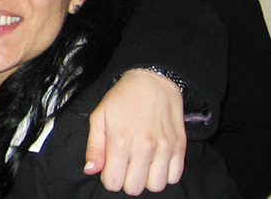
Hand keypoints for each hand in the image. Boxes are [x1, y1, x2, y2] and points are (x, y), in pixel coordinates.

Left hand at [84, 69, 185, 194]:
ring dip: (147, 179)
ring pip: (156, 186)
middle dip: (127, 181)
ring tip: (142, 164)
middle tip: (126, 165)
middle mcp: (143, 147)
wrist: (152, 81)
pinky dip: (165, 174)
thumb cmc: (122, 99)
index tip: (111, 167)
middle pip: (134, 188)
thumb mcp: (99, 117)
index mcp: (120, 141)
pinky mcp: (180, 146)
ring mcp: (164, 147)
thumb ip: (94, 147)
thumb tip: (90, 171)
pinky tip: (156, 161)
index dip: (109, 178)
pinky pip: (174, 177)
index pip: (113, 183)